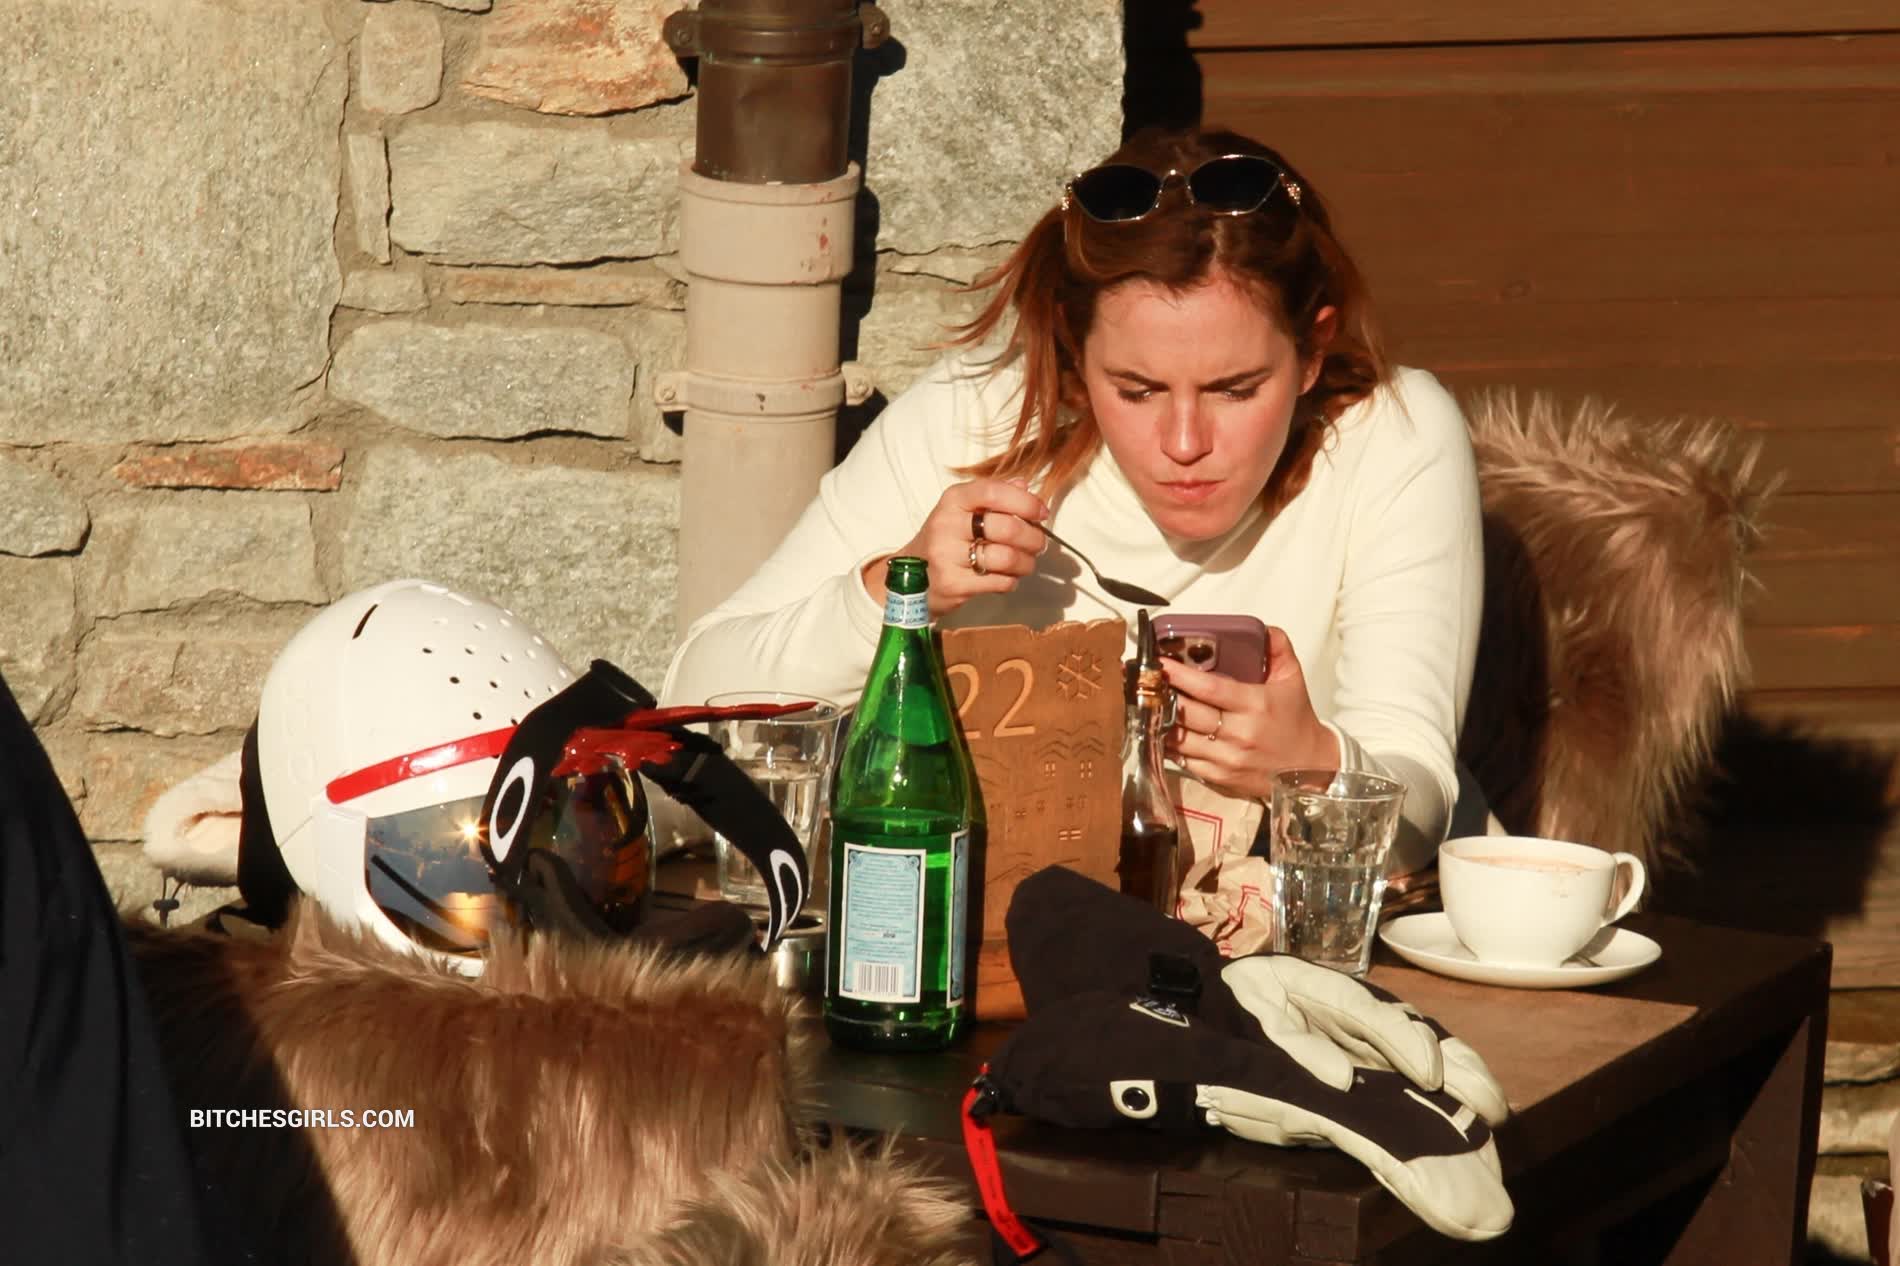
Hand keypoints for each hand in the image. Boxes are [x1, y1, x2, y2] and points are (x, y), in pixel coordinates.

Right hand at [862, 478, 1049, 617]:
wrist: (909, 577)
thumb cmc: (945, 540)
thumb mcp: (962, 510)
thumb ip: (994, 495)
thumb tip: (1025, 485)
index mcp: (953, 500)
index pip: (994, 492)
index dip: (1025, 502)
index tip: (1041, 513)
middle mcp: (946, 524)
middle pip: (1006, 528)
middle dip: (1033, 538)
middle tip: (1039, 545)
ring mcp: (946, 556)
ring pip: (1007, 558)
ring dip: (1026, 563)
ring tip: (1025, 564)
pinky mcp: (952, 584)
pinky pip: (999, 582)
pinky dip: (1011, 581)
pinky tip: (1007, 577)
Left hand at [1162, 625, 1338, 799]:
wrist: (1311, 768)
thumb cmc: (1296, 720)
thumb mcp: (1292, 679)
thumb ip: (1277, 648)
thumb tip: (1261, 628)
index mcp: (1255, 705)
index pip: (1208, 688)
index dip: (1180, 675)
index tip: (1160, 663)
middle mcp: (1239, 734)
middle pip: (1187, 712)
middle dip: (1161, 694)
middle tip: (1144, 679)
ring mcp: (1226, 759)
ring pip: (1179, 738)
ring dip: (1158, 719)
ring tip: (1145, 702)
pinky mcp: (1218, 778)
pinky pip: (1182, 760)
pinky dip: (1167, 744)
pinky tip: (1159, 728)